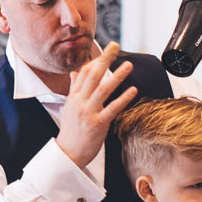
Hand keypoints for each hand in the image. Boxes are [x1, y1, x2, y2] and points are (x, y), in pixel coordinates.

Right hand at [55, 41, 136, 167]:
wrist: (68, 154)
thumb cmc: (70, 132)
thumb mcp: (68, 108)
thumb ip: (74, 89)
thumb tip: (75, 73)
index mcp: (73, 97)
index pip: (83, 73)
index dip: (95, 60)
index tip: (106, 51)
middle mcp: (80, 102)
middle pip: (93, 75)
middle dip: (104, 59)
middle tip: (115, 47)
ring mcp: (89, 112)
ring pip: (103, 89)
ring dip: (117, 75)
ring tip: (128, 65)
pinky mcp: (98, 124)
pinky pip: (112, 108)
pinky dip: (123, 98)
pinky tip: (133, 90)